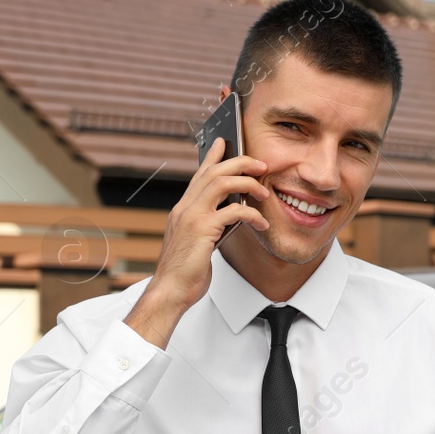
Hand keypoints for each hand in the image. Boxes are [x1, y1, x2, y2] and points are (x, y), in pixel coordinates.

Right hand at [125, 136, 270, 349]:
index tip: (224, 142)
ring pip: (222, 182)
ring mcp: (192, 217)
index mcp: (182, 209)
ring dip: (248, 183)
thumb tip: (229, 217)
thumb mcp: (196, 243)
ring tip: (264, 193)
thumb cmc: (183, 272)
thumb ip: (209, 226)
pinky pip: (233, 211)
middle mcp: (185, 208)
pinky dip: (252, 214)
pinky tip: (262, 224)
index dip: (212, 155)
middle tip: (261, 165)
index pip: (199, 174)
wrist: (170, 291)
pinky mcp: (202, 230)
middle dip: (240, 163)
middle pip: (213, 171)